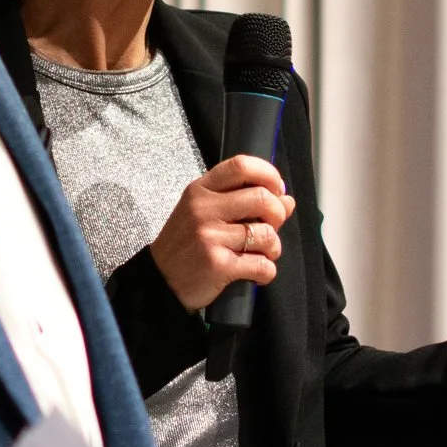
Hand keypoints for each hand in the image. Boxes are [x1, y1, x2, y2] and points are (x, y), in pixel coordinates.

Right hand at [150, 156, 297, 311]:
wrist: (160, 281)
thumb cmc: (185, 244)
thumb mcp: (204, 213)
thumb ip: (242, 201)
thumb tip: (287, 200)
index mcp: (200, 191)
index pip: (241, 166)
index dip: (269, 174)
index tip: (277, 189)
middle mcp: (203, 209)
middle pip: (262, 198)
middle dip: (278, 214)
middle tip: (272, 226)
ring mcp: (209, 236)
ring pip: (266, 234)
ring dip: (273, 247)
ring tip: (264, 253)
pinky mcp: (217, 264)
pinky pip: (261, 265)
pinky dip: (267, 272)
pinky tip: (258, 273)